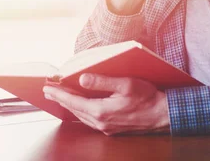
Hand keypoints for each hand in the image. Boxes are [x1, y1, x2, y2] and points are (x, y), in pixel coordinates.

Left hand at [42, 74, 169, 135]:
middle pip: (74, 110)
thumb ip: (102, 81)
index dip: (59, 93)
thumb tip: (82, 80)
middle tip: (48, 91)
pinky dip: (80, 111)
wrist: (162, 115)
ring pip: (81, 116)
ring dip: (69, 106)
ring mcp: (105, 127)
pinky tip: (79, 106)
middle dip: (60, 99)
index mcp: (101, 111)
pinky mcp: (111, 128)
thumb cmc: (147, 97)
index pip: (73, 101)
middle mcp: (101, 122)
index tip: (47, 87)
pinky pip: (89, 119)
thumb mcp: (125, 84)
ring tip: (60, 97)